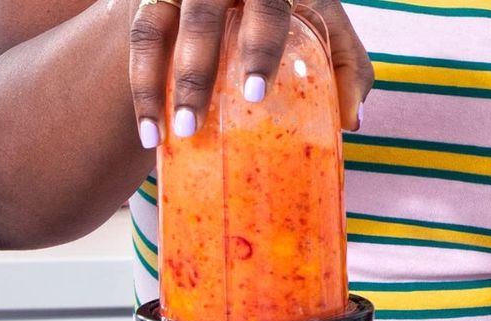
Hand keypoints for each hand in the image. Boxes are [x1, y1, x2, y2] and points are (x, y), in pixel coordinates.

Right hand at [128, 0, 372, 147]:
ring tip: (164, 137)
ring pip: (157, 26)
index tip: (254, 94)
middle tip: (195, 126)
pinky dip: (141, 88)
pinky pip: (139, 40)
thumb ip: (345, 66)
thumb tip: (351, 120)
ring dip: (155, 85)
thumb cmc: (294, 14)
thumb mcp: (325, 29)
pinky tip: (149, 132)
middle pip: (203, 14)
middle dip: (196, 72)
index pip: (268, 5)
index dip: (260, 46)